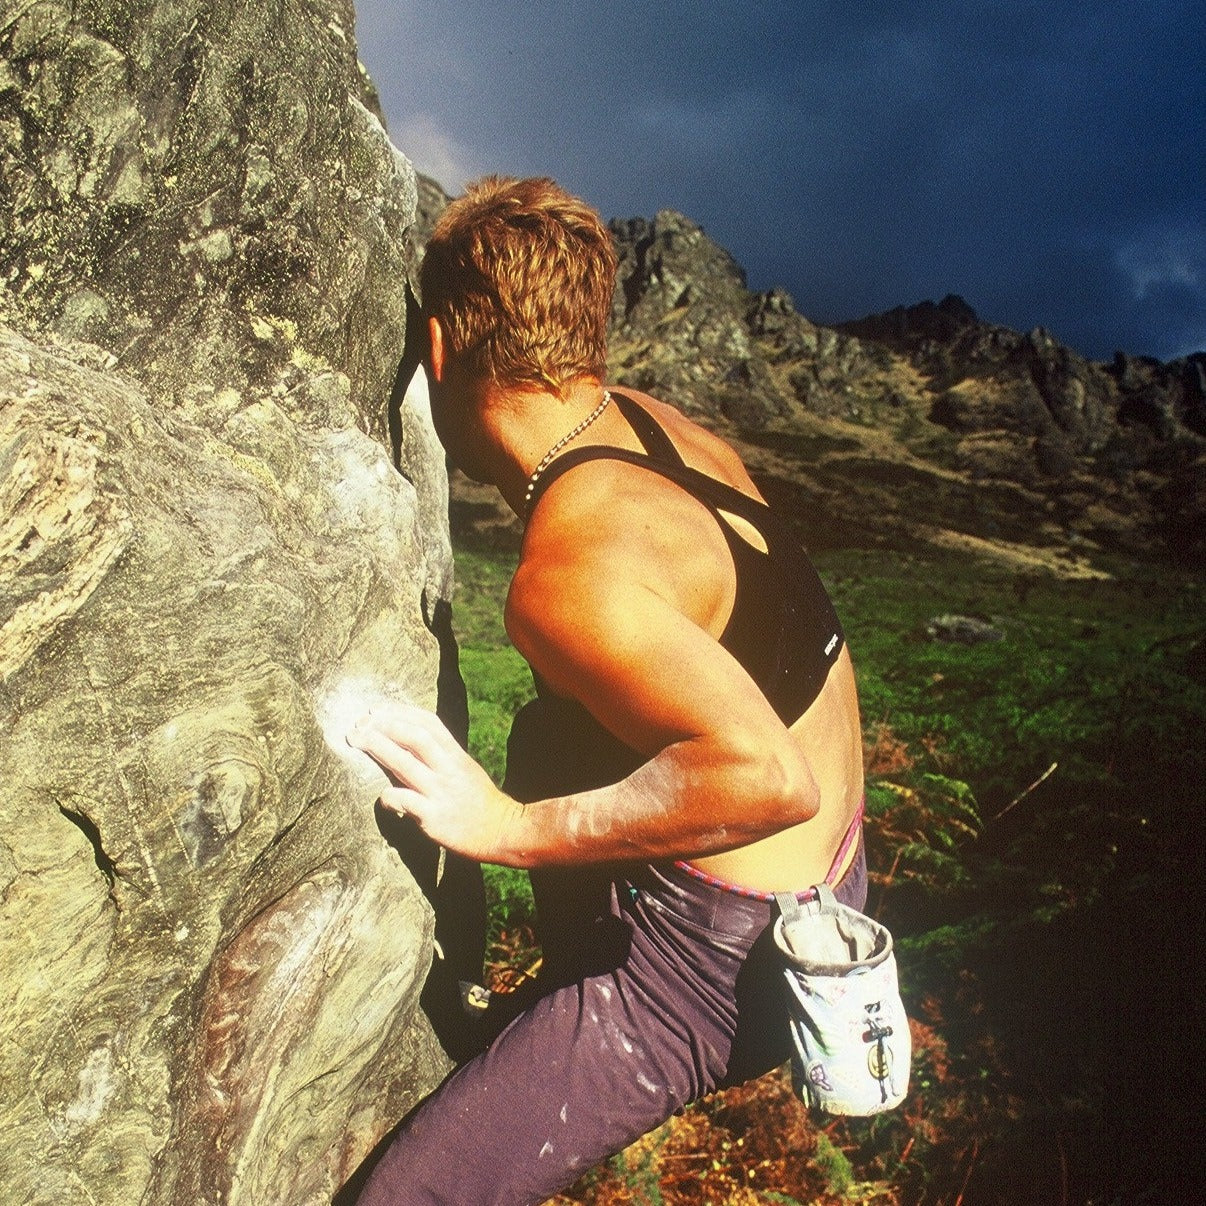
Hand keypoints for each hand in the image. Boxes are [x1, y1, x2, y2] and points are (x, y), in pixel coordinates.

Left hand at [347, 702, 522, 862]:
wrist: (503, 831)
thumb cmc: (479, 800)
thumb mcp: (465, 769)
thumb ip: (441, 755)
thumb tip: (409, 742)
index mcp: (456, 755)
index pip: (429, 723)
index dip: (401, 712)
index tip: (377, 709)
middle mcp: (448, 769)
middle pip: (415, 737)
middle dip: (385, 726)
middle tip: (359, 723)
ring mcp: (441, 792)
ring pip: (405, 763)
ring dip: (378, 748)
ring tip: (356, 740)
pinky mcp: (434, 817)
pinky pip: (405, 800)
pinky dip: (389, 796)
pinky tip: (383, 798)